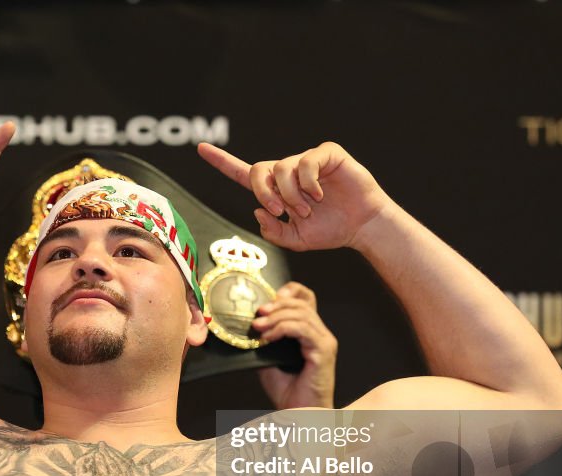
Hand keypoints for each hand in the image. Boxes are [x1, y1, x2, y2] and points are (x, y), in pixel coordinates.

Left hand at [197, 141, 392, 250]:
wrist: (361, 227)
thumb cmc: (329, 231)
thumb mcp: (294, 241)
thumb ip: (272, 230)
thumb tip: (258, 210)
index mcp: (276, 190)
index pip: (243, 173)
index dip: (221, 162)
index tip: (201, 148)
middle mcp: (288, 171)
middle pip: (258, 170)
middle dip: (264, 193)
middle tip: (279, 212)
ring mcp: (306, 160)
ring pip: (281, 169)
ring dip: (291, 195)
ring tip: (307, 209)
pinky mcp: (326, 154)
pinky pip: (306, 163)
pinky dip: (309, 184)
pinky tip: (320, 195)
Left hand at [252, 282, 336, 408]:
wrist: (299, 415)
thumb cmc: (288, 393)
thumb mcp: (268, 362)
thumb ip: (264, 343)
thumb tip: (247, 328)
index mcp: (310, 333)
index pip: (306, 299)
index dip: (289, 291)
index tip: (267, 301)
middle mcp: (320, 334)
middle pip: (302, 303)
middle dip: (276, 304)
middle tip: (258, 314)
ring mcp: (324, 341)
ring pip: (302, 313)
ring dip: (276, 317)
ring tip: (258, 327)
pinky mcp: (324, 351)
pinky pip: (303, 329)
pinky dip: (283, 328)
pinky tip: (268, 337)